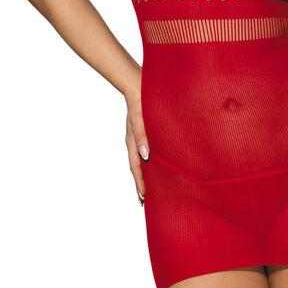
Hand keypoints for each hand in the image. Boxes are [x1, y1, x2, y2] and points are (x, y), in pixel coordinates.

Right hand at [124, 87, 148, 205]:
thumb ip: (142, 136)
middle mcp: (134, 142)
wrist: (137, 86)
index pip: (136, 167)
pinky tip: (155, 165)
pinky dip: (148, 162)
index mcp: (132, 141)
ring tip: (150, 188)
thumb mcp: (140, 119)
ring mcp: (138, 138)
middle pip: (137, 167)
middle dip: (140, 184)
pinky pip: (145, 151)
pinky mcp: (143, 133)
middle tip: (144, 201)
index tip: (143, 197)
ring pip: (140, 161)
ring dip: (144, 175)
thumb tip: (145, 155)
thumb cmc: (140, 102)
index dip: (139, 182)